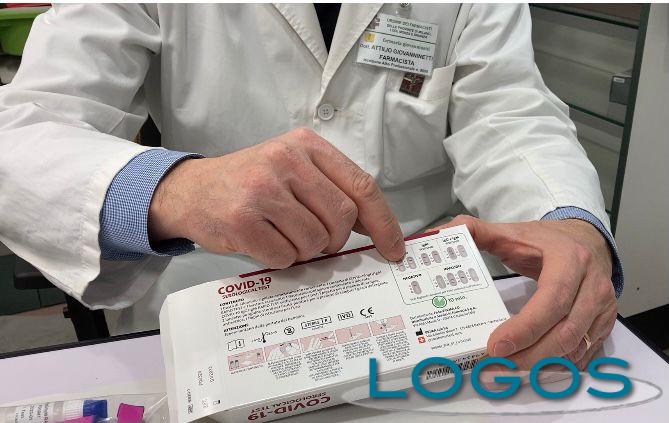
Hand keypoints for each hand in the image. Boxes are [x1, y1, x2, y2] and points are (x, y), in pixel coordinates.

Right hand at [148, 128, 404, 268]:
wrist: (192, 191)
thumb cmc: (248, 183)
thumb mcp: (292, 169)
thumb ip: (331, 188)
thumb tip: (373, 227)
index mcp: (305, 145)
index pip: (361, 186)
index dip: (383, 223)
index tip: (393, 248)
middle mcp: (285, 161)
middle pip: (341, 218)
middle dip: (335, 240)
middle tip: (317, 241)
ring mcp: (262, 189)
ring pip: (314, 241)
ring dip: (304, 251)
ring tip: (283, 236)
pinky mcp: (242, 219)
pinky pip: (284, 256)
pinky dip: (280, 259)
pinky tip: (265, 242)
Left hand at [433, 215, 616, 369]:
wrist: (587, 240)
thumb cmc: (546, 241)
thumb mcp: (513, 231)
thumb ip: (476, 231)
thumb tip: (441, 234)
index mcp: (569, 260)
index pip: (550, 300)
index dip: (525, 328)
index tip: (495, 346)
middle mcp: (592, 286)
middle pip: (564, 332)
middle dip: (529, 355)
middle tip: (495, 366)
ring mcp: (601, 307)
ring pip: (576, 347)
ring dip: (542, 365)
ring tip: (508, 372)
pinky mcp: (604, 323)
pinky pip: (586, 353)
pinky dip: (560, 365)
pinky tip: (534, 369)